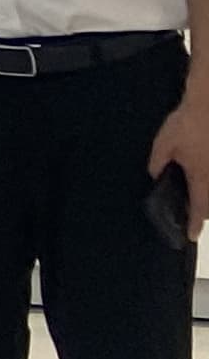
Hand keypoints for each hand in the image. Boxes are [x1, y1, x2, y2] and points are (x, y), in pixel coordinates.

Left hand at [151, 92, 208, 220]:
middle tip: (194, 215)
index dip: (195, 224)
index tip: (191, 235)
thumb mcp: (164, 143)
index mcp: (202, 176)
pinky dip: (208, 182)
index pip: (199, 207)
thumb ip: (158, 162)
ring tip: (198, 198)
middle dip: (204, 212)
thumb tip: (155, 176)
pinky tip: (202, 175)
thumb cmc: (188, 123)